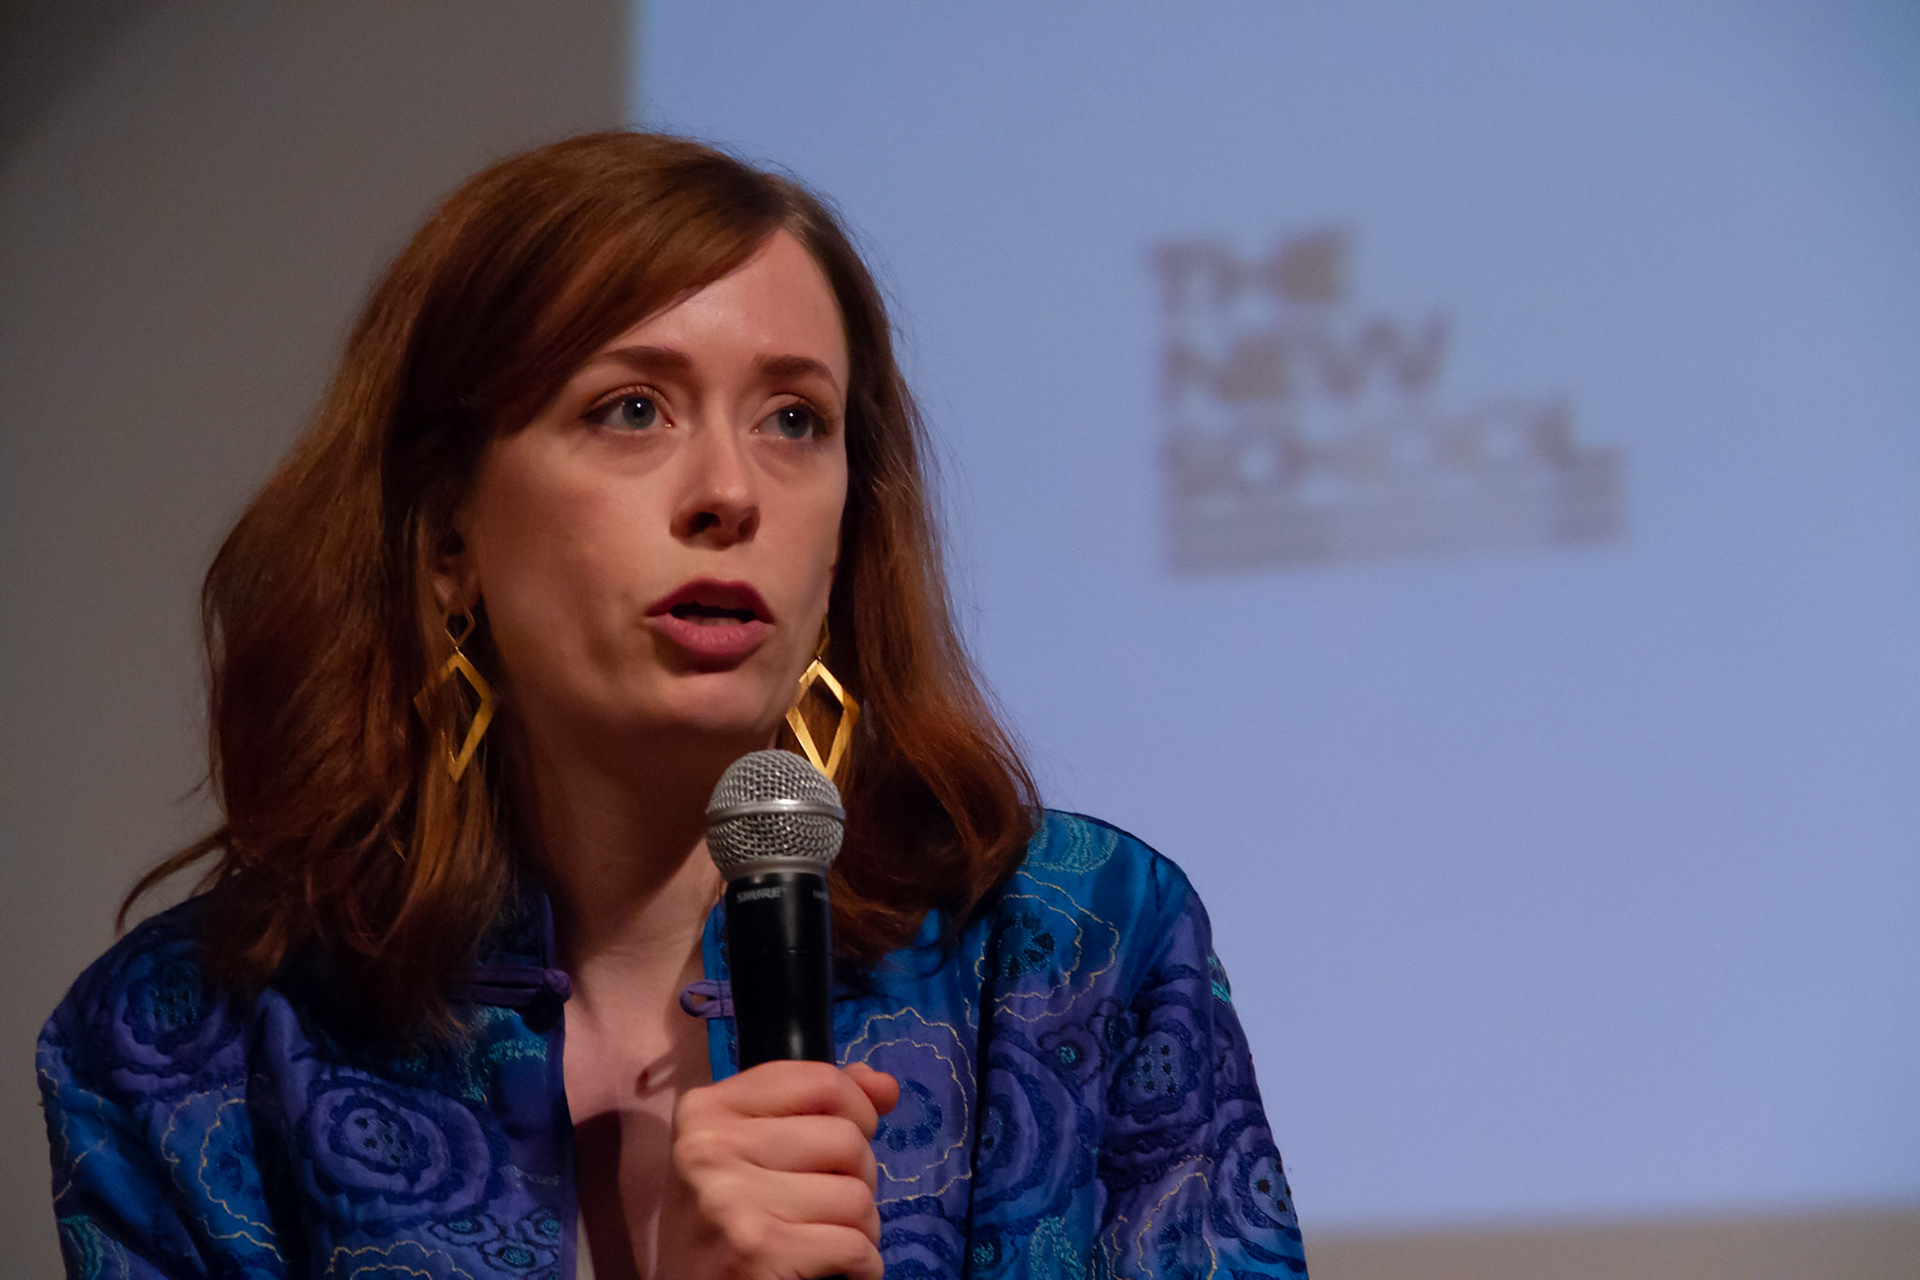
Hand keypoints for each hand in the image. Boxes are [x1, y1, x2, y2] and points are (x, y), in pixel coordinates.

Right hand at [657, 1060, 899, 1279]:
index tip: (845, 1141)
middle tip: (830, 1202)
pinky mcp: (757, 1251)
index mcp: (707, 1108)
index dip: (856, 1109)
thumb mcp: (749, 1147)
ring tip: (831, 1237)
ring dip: (862, 1226)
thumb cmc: (723, 1219)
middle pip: (846, 1138)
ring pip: (856, 1195)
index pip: (821, 1080)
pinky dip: (864, 1264)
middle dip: (859, 1175)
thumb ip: (817, 1104)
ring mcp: (731, 1199)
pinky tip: (841, 1269)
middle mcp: (711, 1147)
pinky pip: (854, 1245)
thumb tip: (886, 1086)